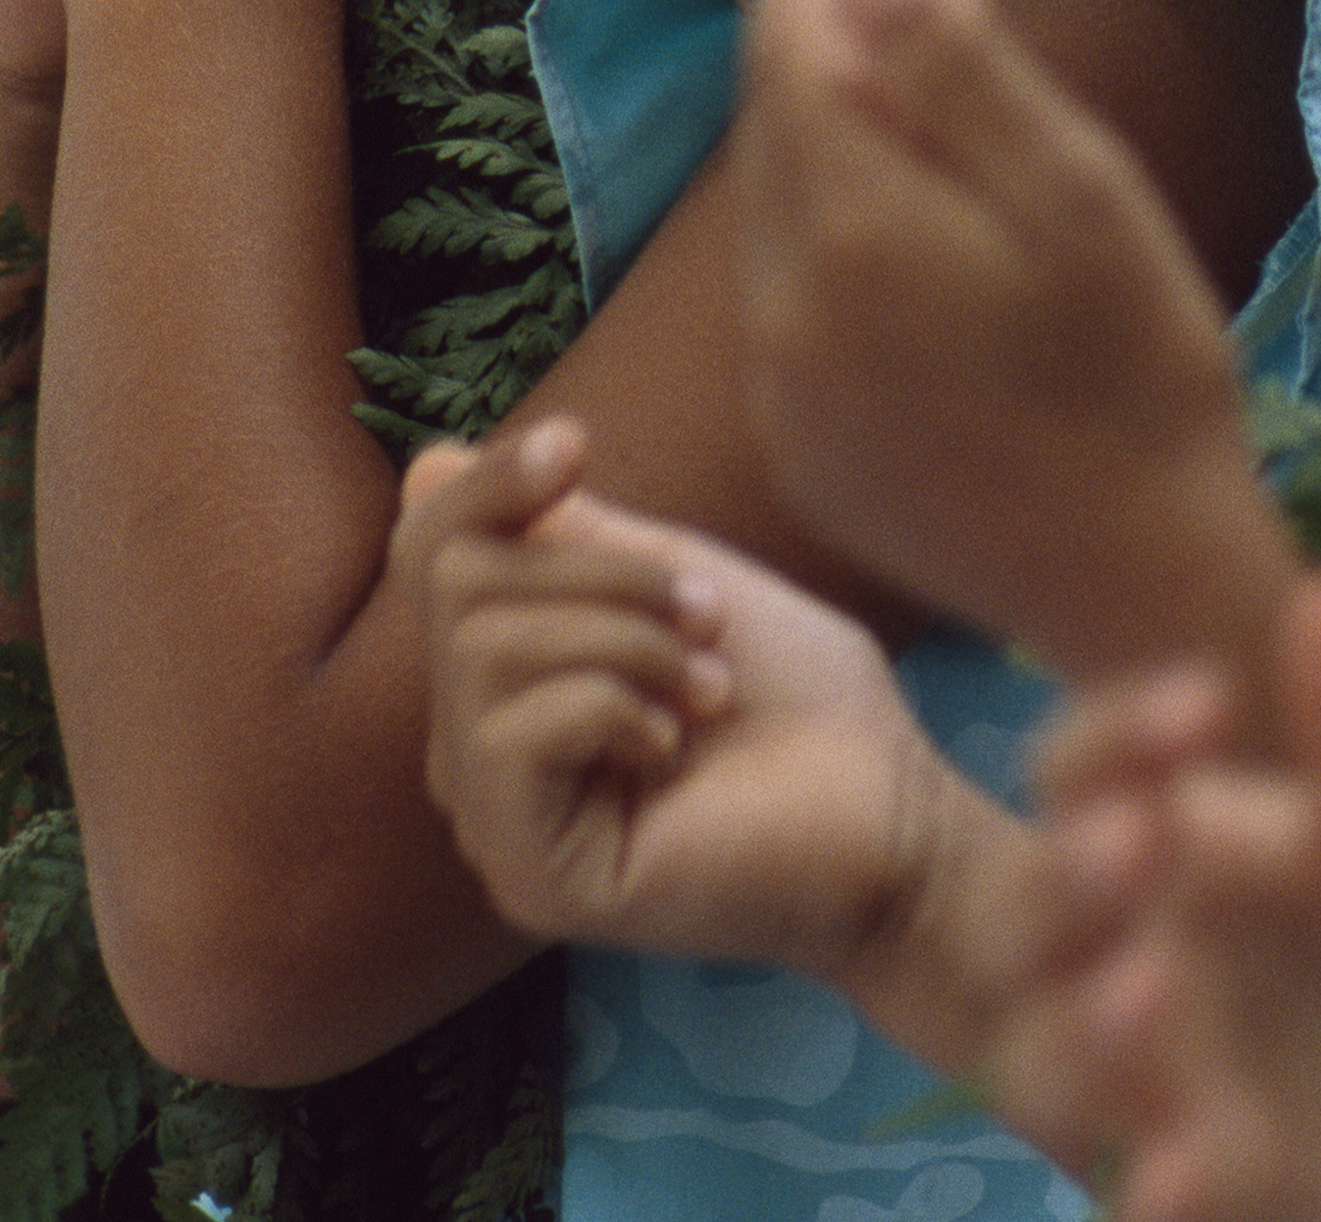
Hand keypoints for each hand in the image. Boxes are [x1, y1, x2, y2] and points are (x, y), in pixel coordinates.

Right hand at [406, 414, 951, 976]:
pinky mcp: (527, 876)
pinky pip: (509, 734)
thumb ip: (557, 535)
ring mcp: (495, 820)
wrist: (891, 813)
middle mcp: (477, 750)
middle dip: (602, 574)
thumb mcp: (668, 580)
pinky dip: (612, 706)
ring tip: (709, 688)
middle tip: (708, 617)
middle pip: (459, 587)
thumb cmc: (798, 697)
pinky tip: (675, 749)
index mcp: (507, 677)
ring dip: (627, 640)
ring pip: (484, 652)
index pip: (430, 554)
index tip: (576, 444)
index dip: (486, 487)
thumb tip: (430, 467)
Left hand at [733, 0, 1294, 678]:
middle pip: (770, 138)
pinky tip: (884, 231)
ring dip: (810, 144)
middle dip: (804, 50)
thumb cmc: (1141, 374)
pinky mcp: (803, 451)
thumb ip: (966, 74)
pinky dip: (818, 241)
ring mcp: (784, 391)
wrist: (1142, 582)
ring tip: (872, 91)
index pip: (792, 63)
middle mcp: (785, 309)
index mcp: (854, 229)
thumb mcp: (1082, 197)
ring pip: (773, 222)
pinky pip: (785, 308)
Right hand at [1019, 571, 1320, 1221]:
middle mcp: (1105, 953)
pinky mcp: (1181, 1190)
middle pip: (1028, 915)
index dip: (1118, 737)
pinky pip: (1136, 1192)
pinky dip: (1152, 1192)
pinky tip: (1180, 1185)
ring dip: (1081, 1039)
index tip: (1209, 706)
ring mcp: (1130, 1083)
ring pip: (1051, 1060)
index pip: (1079, 768)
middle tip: (1137, 843)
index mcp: (1146, 836)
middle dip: (1063, 883)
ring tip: (1149, 1004)